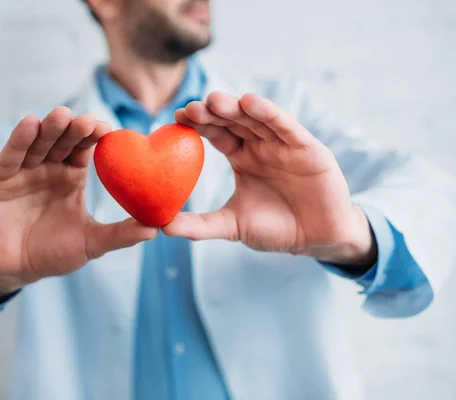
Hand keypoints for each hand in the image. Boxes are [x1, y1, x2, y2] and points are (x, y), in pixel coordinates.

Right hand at [0, 108, 157, 303]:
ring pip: (38, 143)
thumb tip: (157, 228)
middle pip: (63, 140)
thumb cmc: (52, 254)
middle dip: (74, 128)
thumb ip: (120, 234)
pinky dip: (19, 140)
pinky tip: (30, 123)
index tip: (109, 131)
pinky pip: (10, 156)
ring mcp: (22, 171)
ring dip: (49, 127)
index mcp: (71, 176)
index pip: (86, 148)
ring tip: (62, 115)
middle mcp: (48, 168)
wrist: (13, 271)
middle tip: (87, 120)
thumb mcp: (91, 243)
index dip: (96, 137)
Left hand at [165, 92, 375, 266]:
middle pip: (233, 121)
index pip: (216, 134)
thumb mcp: (232, 225)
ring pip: (257, 119)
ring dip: (236, 107)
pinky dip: (270, 113)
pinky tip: (251, 103)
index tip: (175, 118)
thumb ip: (200, 225)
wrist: (317, 239)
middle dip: (212, 112)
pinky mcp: (307, 148)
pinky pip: (286, 127)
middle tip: (190, 107)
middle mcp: (260, 145)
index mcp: (241, 157)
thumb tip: (162, 226)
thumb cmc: (276, 228)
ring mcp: (283, 144)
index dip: (198, 124)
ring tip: (214, 100)